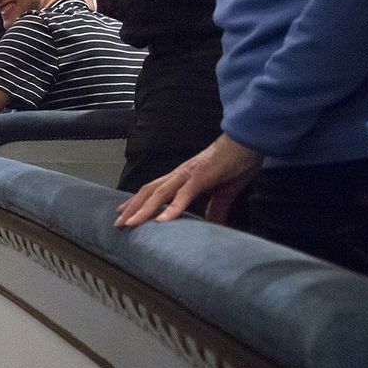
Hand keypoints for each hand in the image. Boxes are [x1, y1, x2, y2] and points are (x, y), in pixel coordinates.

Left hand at [115, 135, 262, 226]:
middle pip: (150, 191)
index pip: (154, 190)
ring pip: (160, 193)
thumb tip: (213, 226)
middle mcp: (180, 174)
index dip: (137, 201)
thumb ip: (215, 208)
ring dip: (144, 209)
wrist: (248, 142)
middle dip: (133, 208)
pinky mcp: (202, 176)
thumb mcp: (224, 192)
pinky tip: (162, 221)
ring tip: (131, 223)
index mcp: (182, 177)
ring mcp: (189, 174)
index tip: (124, 213)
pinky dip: (173, 208)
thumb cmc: (236, 164)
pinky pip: (185, 194)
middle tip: (118, 224)